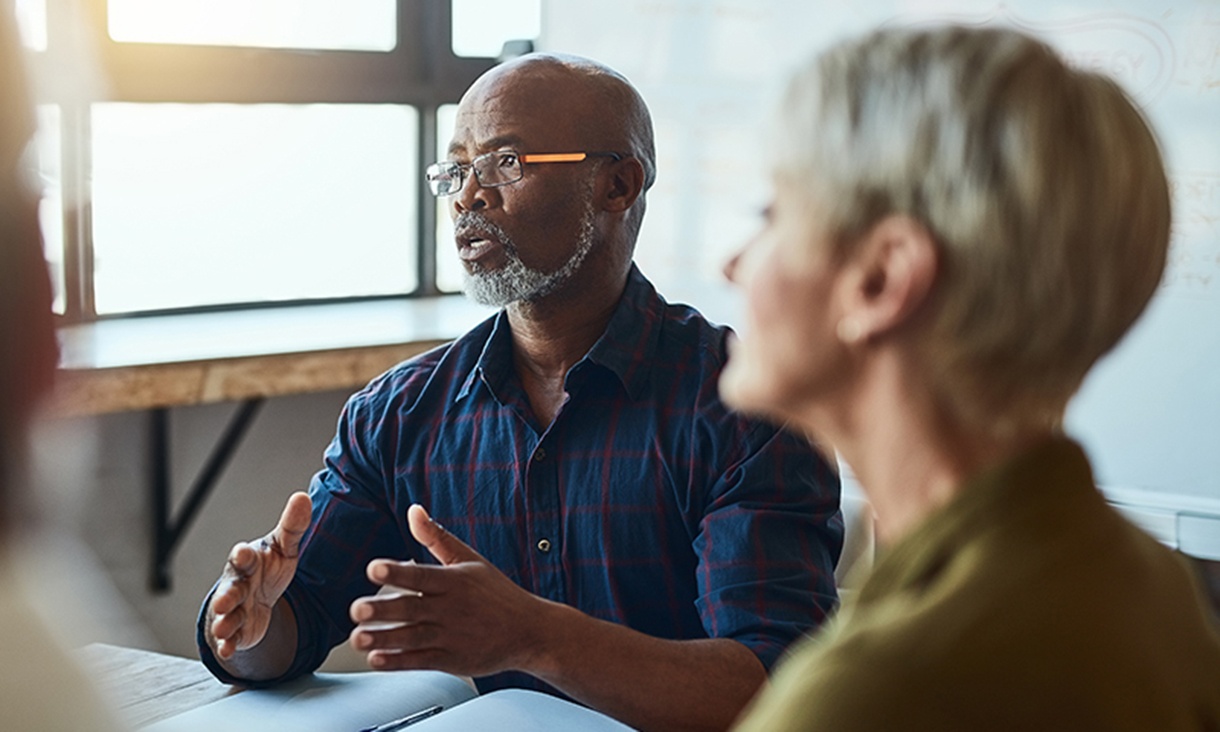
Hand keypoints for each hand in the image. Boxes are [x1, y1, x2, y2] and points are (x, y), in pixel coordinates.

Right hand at [208, 492, 311, 659]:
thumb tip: (302, 497)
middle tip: (225, 600)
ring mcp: (234, 608)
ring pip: (227, 615)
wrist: (258, 598)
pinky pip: (230, 637)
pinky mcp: (236, 630)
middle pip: (230, 588)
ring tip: (225, 627)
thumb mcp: (284, 548)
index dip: (243, 555)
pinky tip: (229, 648)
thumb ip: (293, 526)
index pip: (244, 557)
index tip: (243, 552)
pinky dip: (228, 644)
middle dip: (227, 595)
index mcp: (249, 562)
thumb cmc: (268, 568)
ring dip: (225, 621)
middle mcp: (237, 584)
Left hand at [348, 504, 550, 676]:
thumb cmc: (497, 594)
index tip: (374, 568)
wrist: (530, 632)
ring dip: (383, 638)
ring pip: (412, 638)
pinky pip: (420, 662)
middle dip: (382, 609)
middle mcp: (450, 609)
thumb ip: (437, 538)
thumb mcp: (469, 560)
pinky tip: (377, 659)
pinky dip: (398, 662)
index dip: (397, 572)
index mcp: (454, 581)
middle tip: (356, 608)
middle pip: (411, 608)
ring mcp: (451, 636)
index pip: (421, 575)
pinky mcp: (452, 660)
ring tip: (358, 638)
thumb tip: (413, 510)